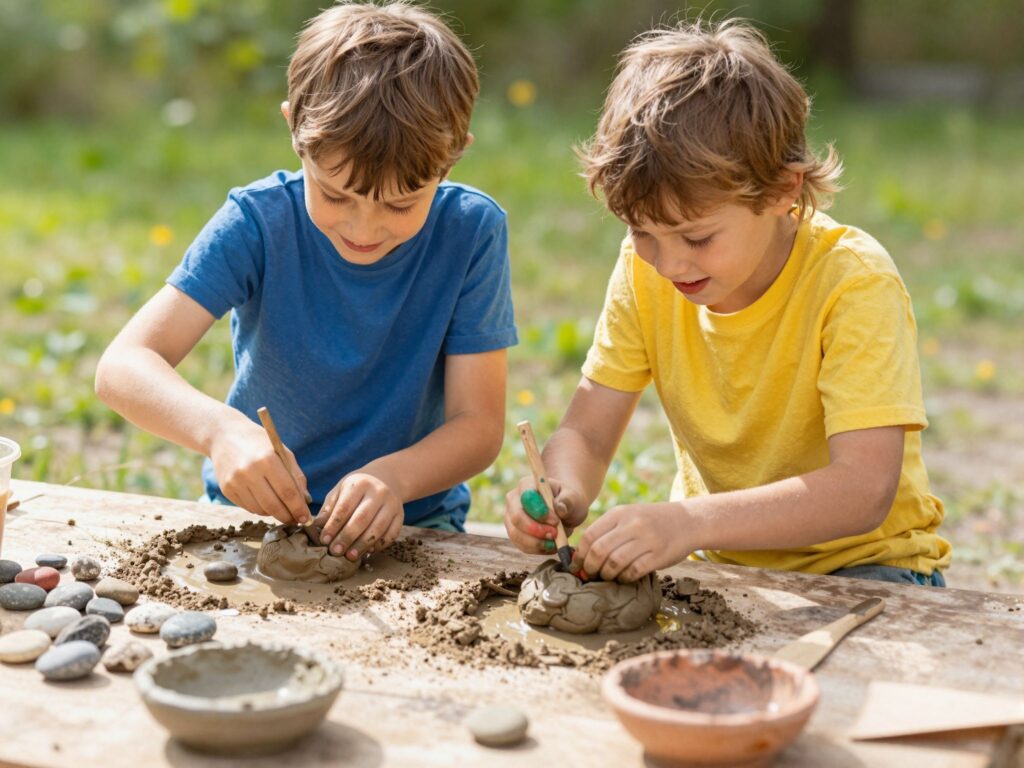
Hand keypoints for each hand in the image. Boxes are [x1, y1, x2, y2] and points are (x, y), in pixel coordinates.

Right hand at [208, 412, 311, 526]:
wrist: (224, 436)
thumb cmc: (259, 443)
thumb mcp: (283, 452)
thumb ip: (296, 476)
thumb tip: (305, 501)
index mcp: (267, 459)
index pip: (288, 492)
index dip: (298, 508)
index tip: (306, 518)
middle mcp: (249, 471)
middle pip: (273, 505)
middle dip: (288, 516)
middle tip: (296, 519)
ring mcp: (235, 481)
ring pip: (260, 510)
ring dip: (274, 513)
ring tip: (281, 508)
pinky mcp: (226, 489)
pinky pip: (248, 507)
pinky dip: (260, 509)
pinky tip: (265, 501)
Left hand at [317, 469, 402, 560]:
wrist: (386, 478)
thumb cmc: (357, 488)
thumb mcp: (341, 490)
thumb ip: (329, 508)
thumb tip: (317, 528)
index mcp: (360, 484)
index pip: (345, 507)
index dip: (333, 525)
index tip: (324, 540)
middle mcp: (378, 492)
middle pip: (362, 518)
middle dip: (347, 537)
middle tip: (335, 551)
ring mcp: (392, 504)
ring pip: (378, 528)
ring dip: (363, 544)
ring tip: (349, 556)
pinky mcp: (400, 515)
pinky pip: (391, 534)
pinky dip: (379, 545)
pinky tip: (367, 552)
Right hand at [503, 475, 587, 555]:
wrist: (564, 511)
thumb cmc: (568, 501)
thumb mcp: (574, 497)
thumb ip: (568, 500)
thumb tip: (559, 508)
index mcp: (527, 484)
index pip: (526, 497)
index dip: (540, 511)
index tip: (556, 520)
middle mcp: (514, 500)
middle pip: (517, 517)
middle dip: (537, 530)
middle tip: (555, 534)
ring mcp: (511, 518)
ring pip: (516, 535)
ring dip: (537, 542)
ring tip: (555, 542)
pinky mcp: (514, 534)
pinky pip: (521, 546)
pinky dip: (537, 549)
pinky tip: (550, 545)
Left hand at [574, 502, 692, 581]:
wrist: (686, 520)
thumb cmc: (650, 522)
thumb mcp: (628, 516)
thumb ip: (607, 531)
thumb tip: (580, 555)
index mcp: (619, 513)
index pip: (590, 535)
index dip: (580, 554)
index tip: (577, 565)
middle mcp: (632, 524)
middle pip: (599, 550)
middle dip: (590, 567)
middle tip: (590, 574)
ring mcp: (646, 539)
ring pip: (615, 562)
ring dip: (607, 574)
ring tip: (607, 576)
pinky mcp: (659, 555)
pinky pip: (634, 571)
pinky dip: (624, 578)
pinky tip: (624, 577)